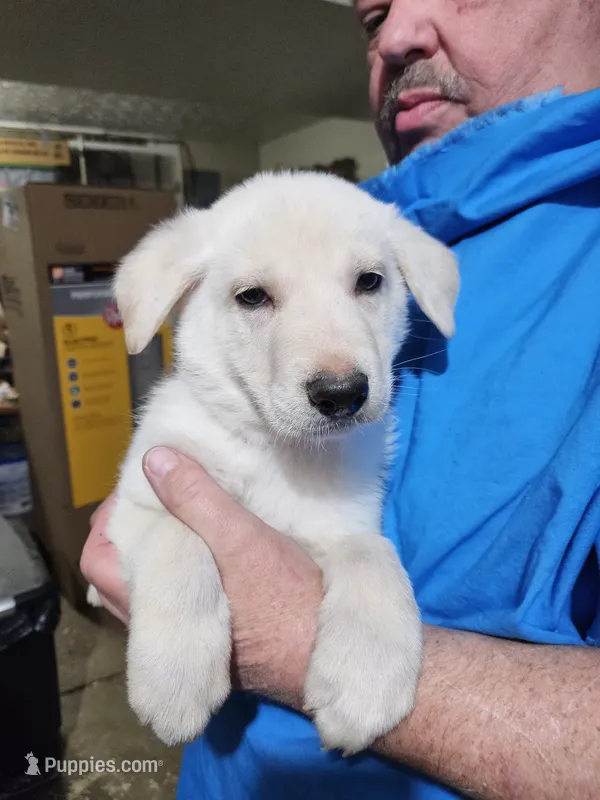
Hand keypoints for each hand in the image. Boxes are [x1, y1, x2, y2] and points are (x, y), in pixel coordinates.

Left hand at [80, 447, 322, 705]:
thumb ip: (196, 498)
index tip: (142, 483)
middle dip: (133, 528)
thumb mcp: (241, 538)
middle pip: (118, 570)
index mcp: (150, 603)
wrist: (322, 652)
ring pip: (146, 584)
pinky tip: (206, 545)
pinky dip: (177, 567)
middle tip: (161, 492)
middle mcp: (154, 628)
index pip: (98, 556)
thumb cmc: (283, 599)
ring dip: (156, 547)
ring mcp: (178, 637)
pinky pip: (171, 597)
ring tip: (182, 511)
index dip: (113, 515)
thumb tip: (155, 459)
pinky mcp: (203, 638)